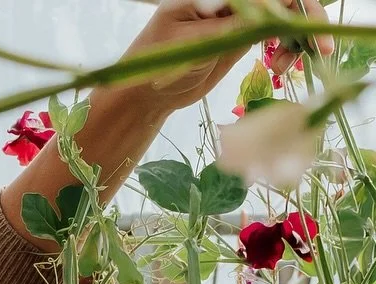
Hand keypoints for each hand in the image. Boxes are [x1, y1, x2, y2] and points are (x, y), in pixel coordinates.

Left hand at [110, 1, 333, 115]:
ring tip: (286, 67)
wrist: (143, 92)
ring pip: (284, 15)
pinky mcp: (242, 35)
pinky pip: (276, 33)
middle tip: (321, 49)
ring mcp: (240, 15)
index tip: (308, 29)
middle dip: (305, 18)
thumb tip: (272, 13)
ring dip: (296, 38)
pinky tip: (281, 67)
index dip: (294, 4)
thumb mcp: (195, 45)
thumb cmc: (158, 64)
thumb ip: (233, 28)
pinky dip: (286, 48)